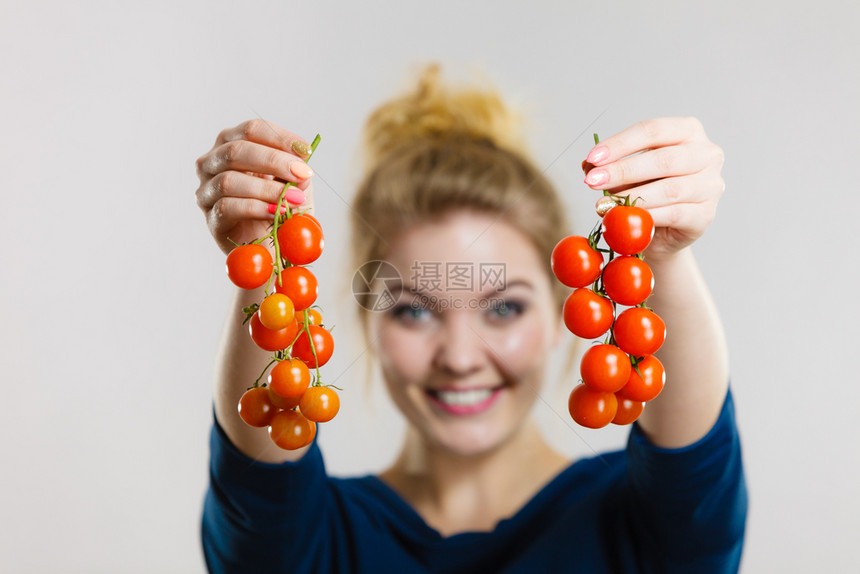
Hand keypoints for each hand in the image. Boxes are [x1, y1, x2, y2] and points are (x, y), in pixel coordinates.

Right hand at [195, 119, 314, 253]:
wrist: (272, 247)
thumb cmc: (280, 208)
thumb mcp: (293, 184)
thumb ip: (296, 172)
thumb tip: (301, 163)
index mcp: (232, 145)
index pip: (251, 130)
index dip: (279, 137)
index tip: (306, 151)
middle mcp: (212, 163)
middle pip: (236, 150)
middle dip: (274, 161)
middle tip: (302, 173)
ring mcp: (207, 191)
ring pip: (229, 180)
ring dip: (267, 188)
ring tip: (294, 198)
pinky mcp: (211, 219)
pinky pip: (227, 207)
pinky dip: (256, 208)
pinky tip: (277, 212)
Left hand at [581, 117, 724, 259]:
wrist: (662, 231)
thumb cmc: (647, 190)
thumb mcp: (627, 173)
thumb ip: (609, 165)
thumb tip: (588, 165)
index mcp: (687, 131)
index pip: (652, 131)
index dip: (620, 144)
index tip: (593, 158)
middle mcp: (707, 154)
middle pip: (662, 159)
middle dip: (623, 170)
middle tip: (593, 181)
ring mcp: (711, 185)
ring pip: (669, 189)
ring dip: (632, 196)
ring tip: (605, 204)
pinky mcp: (706, 215)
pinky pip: (674, 214)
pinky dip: (647, 215)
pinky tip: (626, 217)